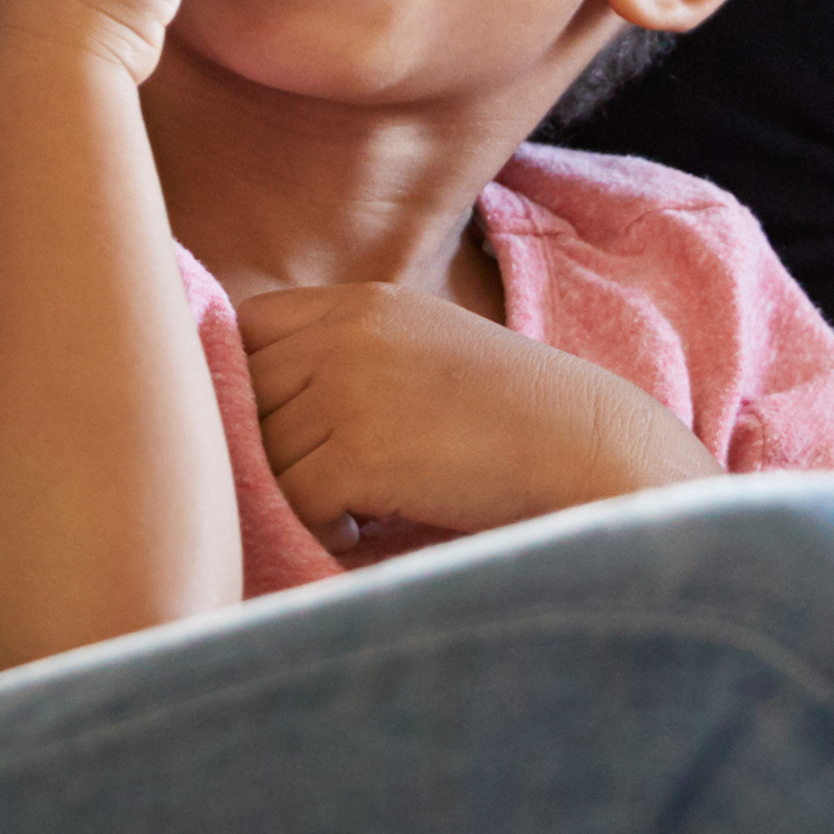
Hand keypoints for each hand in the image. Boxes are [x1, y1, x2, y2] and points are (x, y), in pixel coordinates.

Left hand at [235, 280, 716, 547]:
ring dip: (299, 495)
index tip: (284, 429)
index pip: (246, 327)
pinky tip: (374, 530)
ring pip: (263, 455)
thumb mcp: (427, 352)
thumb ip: (348, 358)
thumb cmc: (516, 421)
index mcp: (363, 302)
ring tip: (363, 509)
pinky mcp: (359, 452)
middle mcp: (347, 333)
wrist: (591, 450)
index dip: (249, 383)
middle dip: (268, 447)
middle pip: (242, 393)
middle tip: (328, 485)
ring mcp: (350, 388)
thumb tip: (248, 414)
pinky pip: (294, 501)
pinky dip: (324, 529)